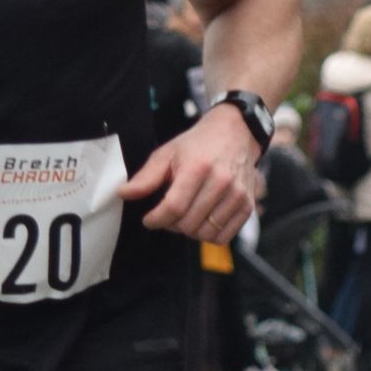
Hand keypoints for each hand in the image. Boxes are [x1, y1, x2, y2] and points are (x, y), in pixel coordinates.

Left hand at [124, 112, 261, 241]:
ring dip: (190, 231)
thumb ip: (146, 177)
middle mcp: (221, 182)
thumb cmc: (198, 144)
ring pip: (205, 233)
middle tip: (168, 214)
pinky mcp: (247, 205)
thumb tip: (123, 193)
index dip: (156, 219)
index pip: (173, 208)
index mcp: (197, 167)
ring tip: (186, 215)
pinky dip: (209, 235)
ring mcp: (237, 195)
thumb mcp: (167, 154)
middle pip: (188, 224)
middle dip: (171, 225)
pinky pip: (223, 236)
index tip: (149, 219)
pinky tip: (203, 220)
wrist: (236, 133)